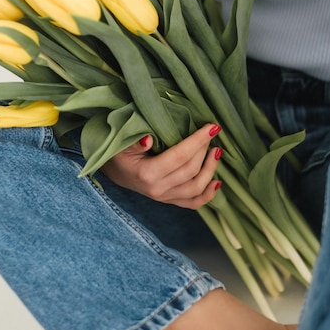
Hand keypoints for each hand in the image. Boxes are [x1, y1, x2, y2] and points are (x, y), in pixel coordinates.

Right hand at [101, 124, 221, 208]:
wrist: (113, 171)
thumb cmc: (117, 153)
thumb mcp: (122, 144)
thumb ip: (136, 142)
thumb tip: (149, 139)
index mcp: (147, 173)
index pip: (180, 156)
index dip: (198, 141)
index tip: (212, 126)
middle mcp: (158, 189)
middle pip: (191, 170)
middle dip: (205, 149)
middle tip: (211, 132)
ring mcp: (164, 197)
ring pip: (196, 188)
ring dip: (211, 169)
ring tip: (216, 151)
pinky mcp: (169, 200)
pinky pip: (193, 203)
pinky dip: (208, 194)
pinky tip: (217, 182)